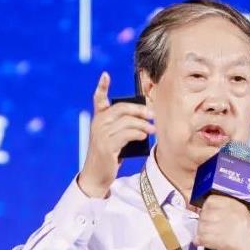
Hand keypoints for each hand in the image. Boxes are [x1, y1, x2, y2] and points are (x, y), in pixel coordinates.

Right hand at [76, 71, 154, 197]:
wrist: (96, 175)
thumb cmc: (108, 155)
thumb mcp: (114, 138)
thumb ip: (123, 127)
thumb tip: (145, 120)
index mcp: (98, 119)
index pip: (98, 99)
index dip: (101, 86)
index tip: (105, 74)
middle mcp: (98, 124)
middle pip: (122, 108)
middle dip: (140, 110)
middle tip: (152, 115)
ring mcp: (101, 135)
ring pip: (127, 122)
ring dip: (143, 125)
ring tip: (152, 130)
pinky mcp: (106, 146)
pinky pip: (127, 134)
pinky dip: (138, 134)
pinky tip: (144, 136)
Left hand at [192, 194, 249, 249]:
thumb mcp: (242, 218)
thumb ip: (226, 213)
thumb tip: (206, 213)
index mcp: (236, 206)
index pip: (211, 200)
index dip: (206, 208)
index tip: (207, 215)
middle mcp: (231, 213)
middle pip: (205, 213)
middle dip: (202, 222)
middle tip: (206, 230)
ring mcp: (226, 226)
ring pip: (202, 226)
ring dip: (201, 233)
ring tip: (206, 238)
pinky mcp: (221, 240)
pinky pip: (203, 237)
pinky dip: (201, 241)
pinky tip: (205, 244)